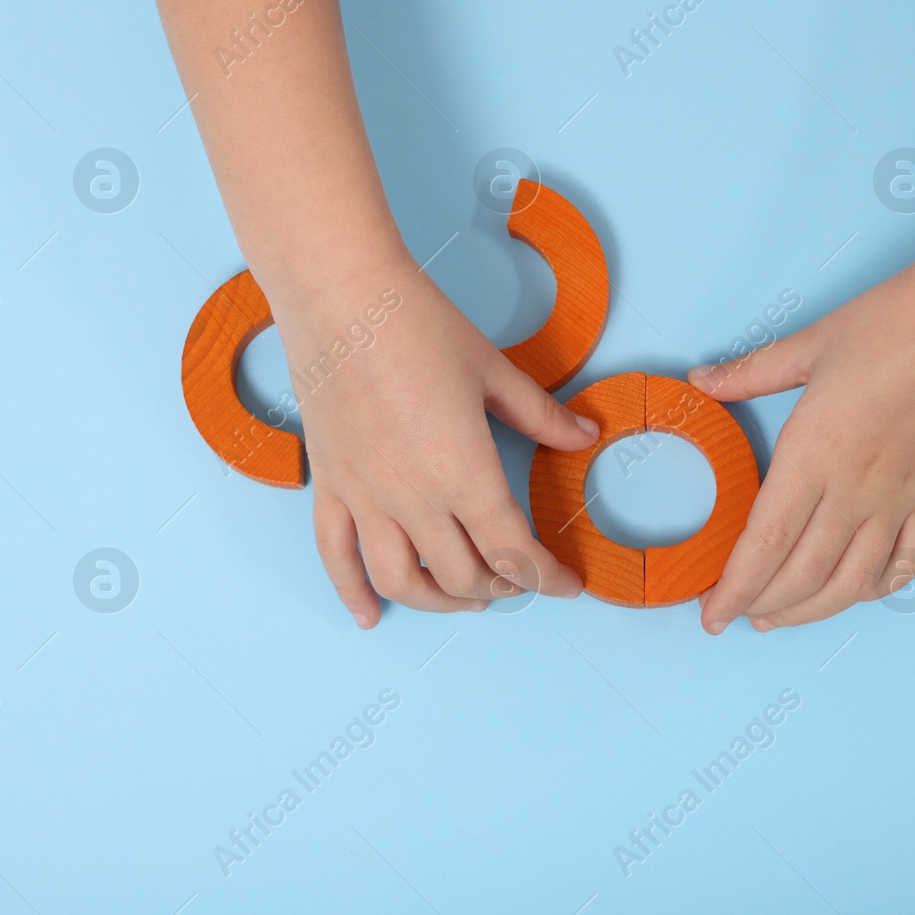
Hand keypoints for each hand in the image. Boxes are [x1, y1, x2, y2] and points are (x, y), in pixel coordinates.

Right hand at [267, 246, 597, 627]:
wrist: (342, 298)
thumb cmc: (421, 328)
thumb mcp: (495, 371)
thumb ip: (541, 415)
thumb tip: (584, 435)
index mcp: (465, 473)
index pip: (513, 550)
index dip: (547, 578)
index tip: (567, 585)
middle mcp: (414, 499)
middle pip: (464, 575)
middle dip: (502, 587)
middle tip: (521, 578)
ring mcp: (366, 498)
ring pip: (402, 581)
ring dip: (440, 601)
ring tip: (466, 599)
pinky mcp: (330, 487)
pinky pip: (336, 557)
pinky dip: (352, 594)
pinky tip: (370, 616)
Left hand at [689, 243, 914, 631]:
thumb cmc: (895, 322)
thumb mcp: (811, 343)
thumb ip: (751, 371)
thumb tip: (703, 379)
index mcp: (814, 453)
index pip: (764, 543)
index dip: (734, 587)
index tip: (711, 613)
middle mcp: (855, 488)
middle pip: (802, 573)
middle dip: (764, 605)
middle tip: (737, 615)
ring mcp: (900, 497)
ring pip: (852, 580)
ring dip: (813, 609)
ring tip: (783, 617)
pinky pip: (907, 559)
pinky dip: (879, 586)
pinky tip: (858, 589)